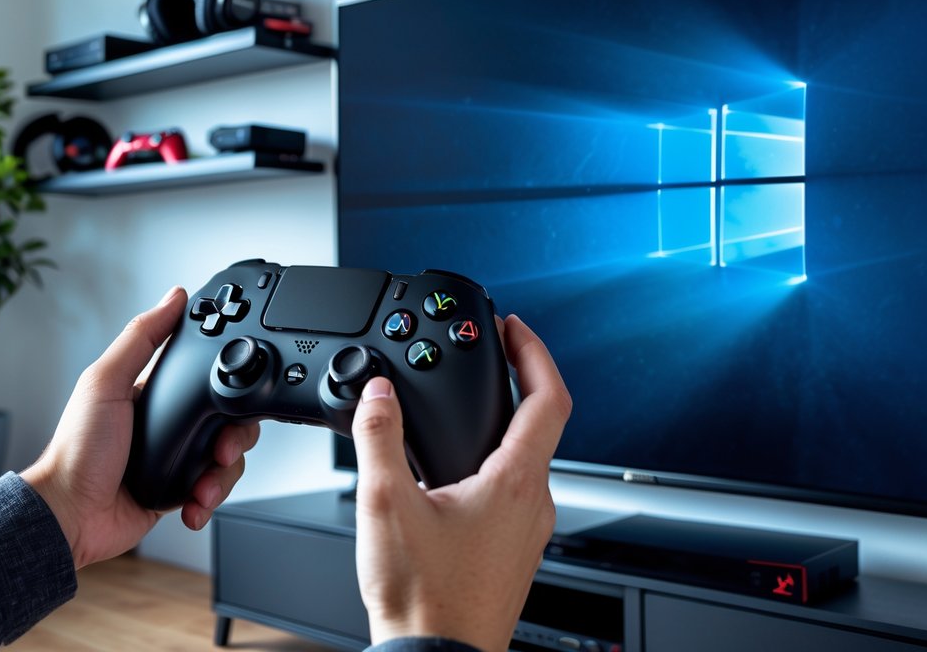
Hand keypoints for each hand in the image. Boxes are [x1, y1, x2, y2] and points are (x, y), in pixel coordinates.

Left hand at [22, 286, 259, 568]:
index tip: (234, 397)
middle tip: (222, 449)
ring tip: (202, 485)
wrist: (70, 516)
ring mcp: (176, 459)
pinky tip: (193, 504)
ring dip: (222, 476)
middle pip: (229, 421)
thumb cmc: (78, 451)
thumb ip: (140, 337)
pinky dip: (209, 500)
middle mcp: (168, 424)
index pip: (206, 379)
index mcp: (152, 392)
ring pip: (228, 459)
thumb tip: (173, 298)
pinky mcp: (178, 492)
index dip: (227, 385)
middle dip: (235, 439)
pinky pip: (212, 492)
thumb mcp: (105, 381)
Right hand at [352, 314, 570, 651]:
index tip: (514, 328)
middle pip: (541, 425)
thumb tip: (378, 393)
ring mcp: (527, 530)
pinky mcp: (514, 551)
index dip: (534, 352)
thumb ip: (378, 437)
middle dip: (517, 382)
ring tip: (469, 405)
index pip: (548, 397)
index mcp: (514, 482)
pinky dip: (495, 461)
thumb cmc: (424, 598)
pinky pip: (514, 490)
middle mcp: (533, 503)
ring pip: (527, 459)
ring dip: (504, 424)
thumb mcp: (386, 504)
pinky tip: (457, 470)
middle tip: (491, 355)